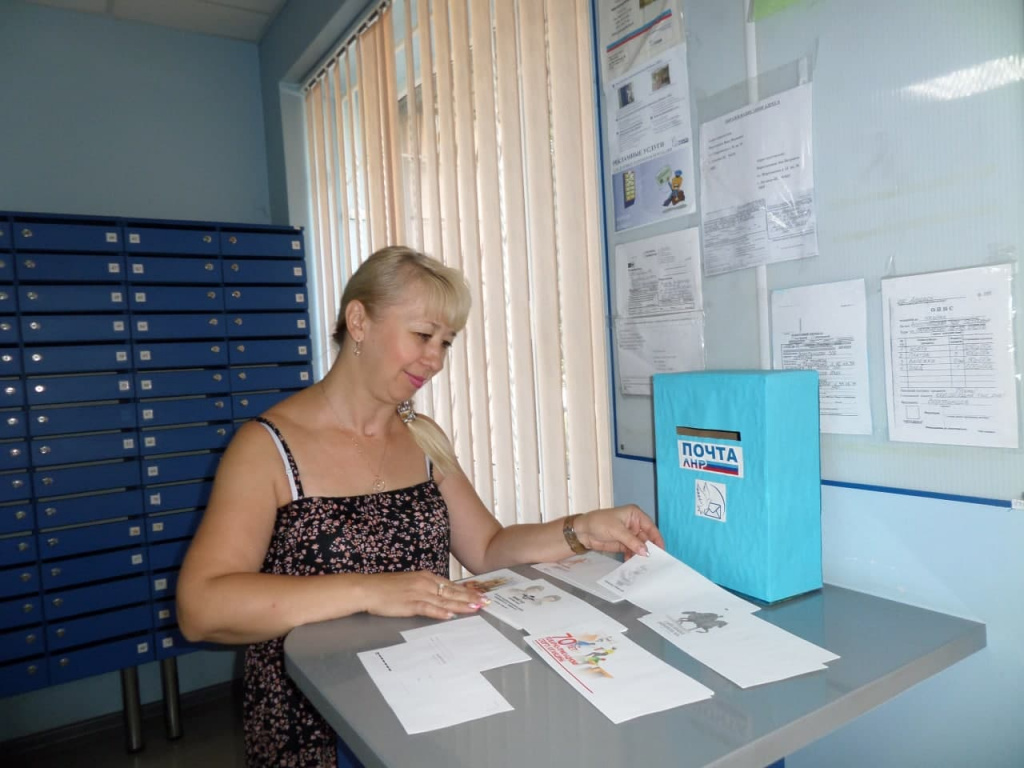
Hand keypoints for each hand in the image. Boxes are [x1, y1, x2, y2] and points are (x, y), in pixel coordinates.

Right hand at [361, 571, 487, 620]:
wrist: (368, 588)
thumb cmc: (387, 587)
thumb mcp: (410, 583)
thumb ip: (425, 588)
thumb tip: (439, 595)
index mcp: (425, 577)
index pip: (451, 585)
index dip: (467, 591)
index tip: (480, 594)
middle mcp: (425, 583)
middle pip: (452, 591)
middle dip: (470, 597)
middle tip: (486, 602)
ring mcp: (418, 593)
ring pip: (444, 600)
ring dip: (461, 604)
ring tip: (475, 608)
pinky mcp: (409, 604)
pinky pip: (428, 608)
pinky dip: (440, 612)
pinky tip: (450, 615)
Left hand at [573, 505, 662, 559]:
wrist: (583, 531)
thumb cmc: (598, 522)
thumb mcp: (617, 530)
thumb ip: (632, 541)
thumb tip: (645, 551)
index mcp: (635, 515)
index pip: (650, 527)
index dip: (656, 539)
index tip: (661, 550)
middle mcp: (634, 524)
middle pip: (646, 538)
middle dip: (649, 549)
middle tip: (653, 561)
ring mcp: (629, 535)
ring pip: (640, 546)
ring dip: (640, 555)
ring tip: (642, 564)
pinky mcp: (623, 544)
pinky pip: (632, 551)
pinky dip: (632, 557)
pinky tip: (631, 562)